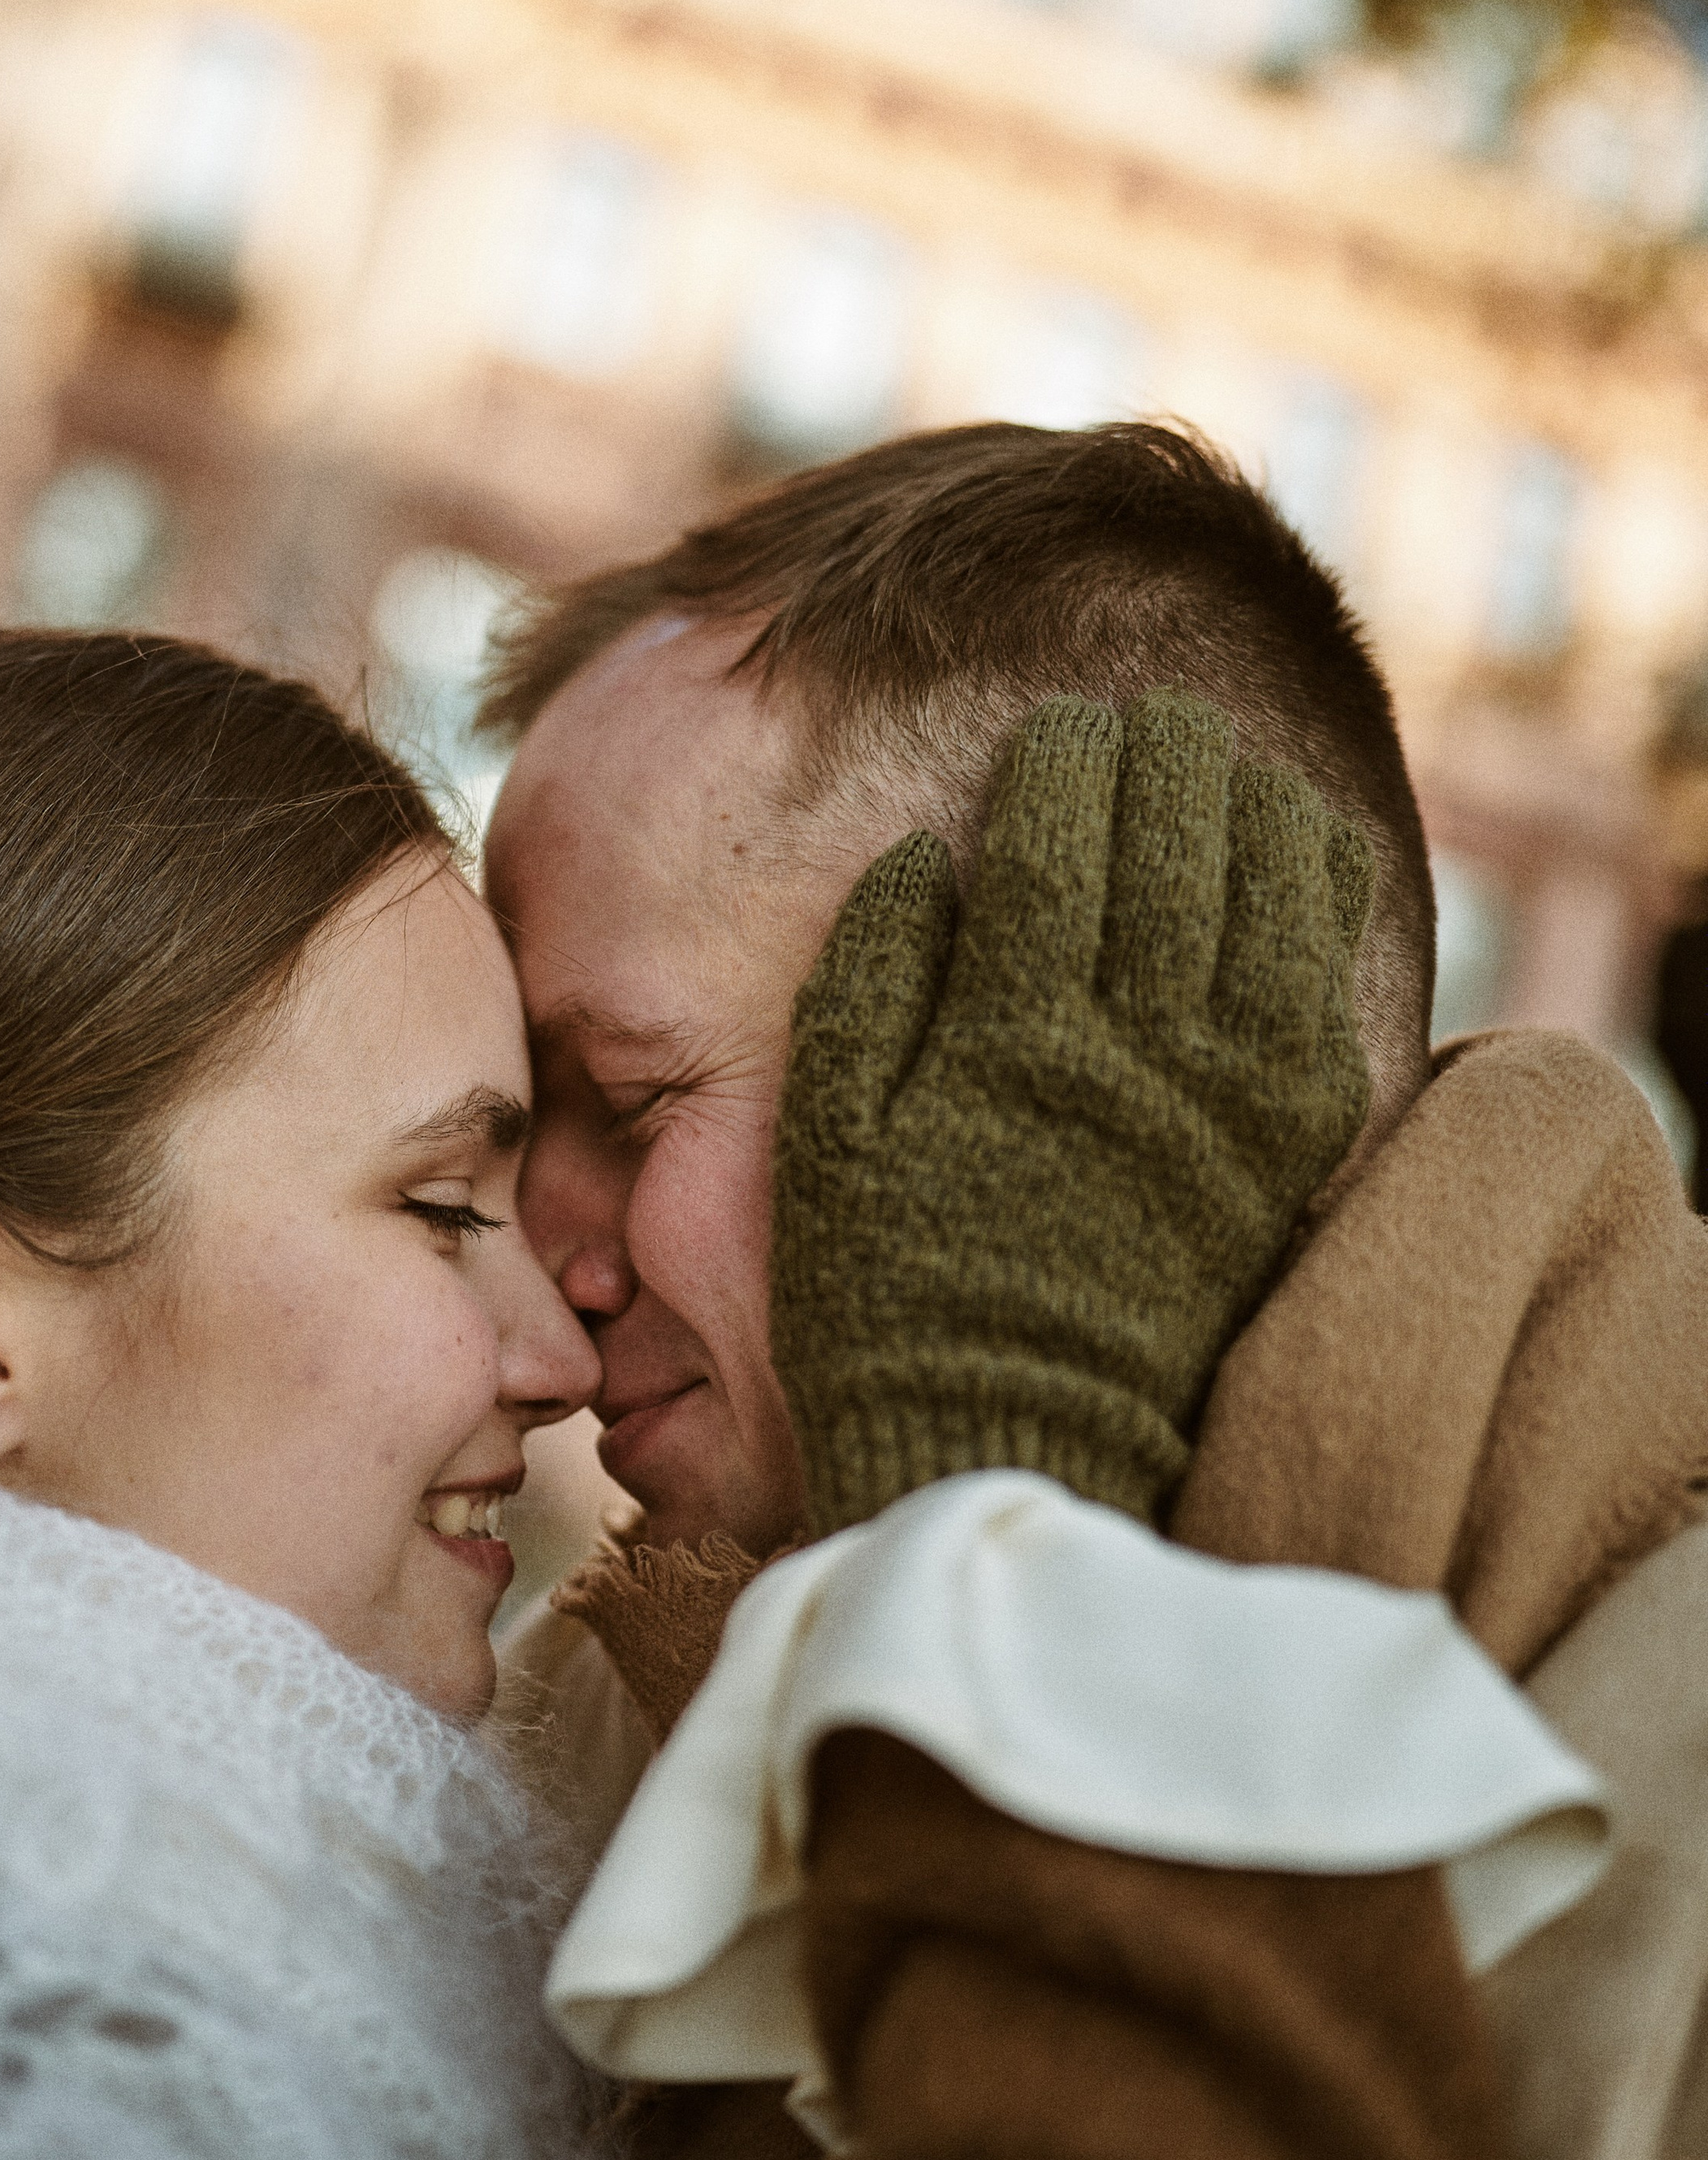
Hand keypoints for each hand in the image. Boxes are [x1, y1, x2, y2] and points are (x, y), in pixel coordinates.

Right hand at [769, 692, 1372, 1537]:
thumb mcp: (835, 1141)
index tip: (1061, 728)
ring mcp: (1222, 1099)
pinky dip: (1318, 902)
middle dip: (1164, 762)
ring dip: (1250, 811)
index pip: (1058, 845)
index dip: (1065, 767)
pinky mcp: (1281, 1149)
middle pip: (1174, 850)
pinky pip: (1323, 989)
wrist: (1012, 1437)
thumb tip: (922, 857)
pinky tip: (1298, 854)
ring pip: (1266, 902)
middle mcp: (1131, 1053)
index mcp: (1010, 1040)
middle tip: (1150, 722)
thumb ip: (870, 986)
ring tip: (1225, 768)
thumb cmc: (893, 1288)